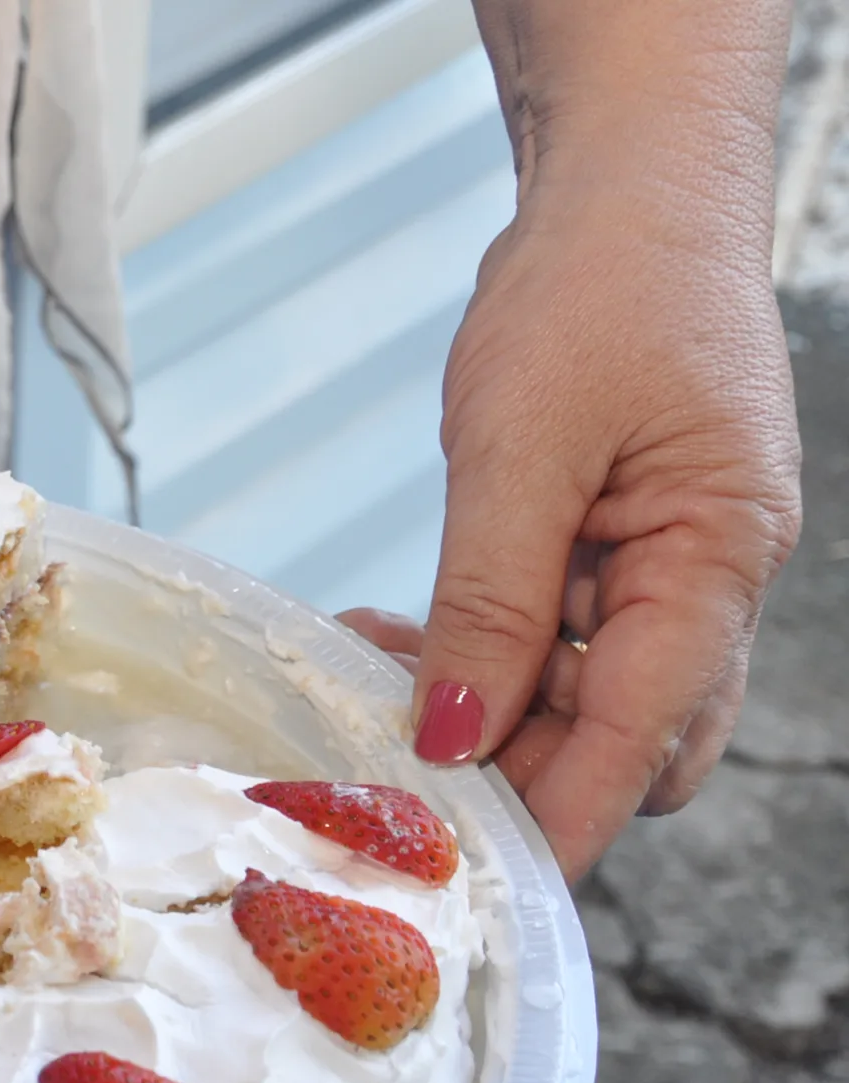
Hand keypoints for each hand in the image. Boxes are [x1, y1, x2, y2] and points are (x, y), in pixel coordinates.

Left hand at [380, 0, 799, 882]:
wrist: (624, 192)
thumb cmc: (596, 291)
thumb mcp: (521, 449)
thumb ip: (489, 603)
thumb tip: (451, 734)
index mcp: (718, 559)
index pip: (644, 736)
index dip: (560, 817)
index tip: (478, 882)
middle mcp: (709, 582)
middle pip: (626, 741)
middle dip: (517, 774)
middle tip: (389, 772)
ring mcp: (667, 569)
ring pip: (583, 699)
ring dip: (485, 713)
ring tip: (373, 685)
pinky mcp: (617, 550)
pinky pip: (556, 642)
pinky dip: (482, 657)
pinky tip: (402, 643)